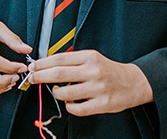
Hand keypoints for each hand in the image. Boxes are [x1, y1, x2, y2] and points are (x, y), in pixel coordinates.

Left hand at [26, 49, 153, 115]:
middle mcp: (93, 71)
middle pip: (58, 74)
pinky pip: (76, 109)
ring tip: (57, 90)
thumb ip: (72, 60)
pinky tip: (70, 101)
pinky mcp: (102, 104)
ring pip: (65, 93)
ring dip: (55, 93)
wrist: (133, 83)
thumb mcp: (92, 58)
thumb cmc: (109, 70)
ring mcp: (97, 89)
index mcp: (89, 57)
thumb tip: (47, 64)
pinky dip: (69, 106)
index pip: (59, 59)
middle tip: (33, 78)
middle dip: (40, 76)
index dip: (42, 63)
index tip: (33, 66)